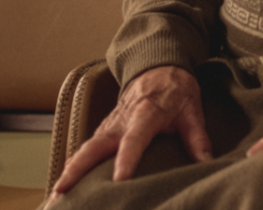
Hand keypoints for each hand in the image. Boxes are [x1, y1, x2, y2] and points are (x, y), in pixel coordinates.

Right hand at [50, 65, 213, 197]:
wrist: (159, 66)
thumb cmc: (175, 90)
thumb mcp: (192, 110)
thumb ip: (197, 137)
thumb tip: (206, 161)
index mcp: (145, 114)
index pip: (134, 140)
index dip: (127, 160)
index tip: (119, 180)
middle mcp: (121, 121)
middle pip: (94, 146)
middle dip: (77, 169)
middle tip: (62, 191)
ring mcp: (109, 125)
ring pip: (85, 149)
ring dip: (69, 171)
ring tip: (56, 196)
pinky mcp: (105, 129)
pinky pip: (87, 149)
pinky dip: (74, 166)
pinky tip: (64, 185)